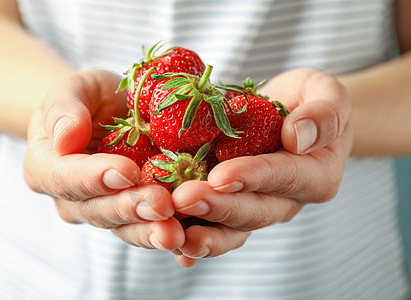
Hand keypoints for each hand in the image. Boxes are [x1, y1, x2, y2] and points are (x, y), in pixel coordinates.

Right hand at [24, 69, 183, 250]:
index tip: (126, 172)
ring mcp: (101, 209)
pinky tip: (186, 236)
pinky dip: (163, 232)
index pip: (66, 177)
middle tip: (161, 205)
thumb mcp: (75, 89)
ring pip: (122, 226)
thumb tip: (66, 137)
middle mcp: (71, 198)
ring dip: (149, 230)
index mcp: (47, 167)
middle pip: (97, 210)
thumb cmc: (89, 99)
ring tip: (175, 233)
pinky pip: (145, 227)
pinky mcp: (130, 213)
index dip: (95, 178)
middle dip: (130, 208)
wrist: (107, 114)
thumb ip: (64, 108)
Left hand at [171, 68, 352, 266]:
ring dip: (202, 233)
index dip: (252, 178)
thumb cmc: (308, 100)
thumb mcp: (326, 91)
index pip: (284, 177)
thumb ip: (325, 112)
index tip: (220, 177)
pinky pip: (215, 228)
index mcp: (316, 174)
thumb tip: (297, 136)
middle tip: (183, 200)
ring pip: (232, 229)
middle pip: (253, 211)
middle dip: (218, 208)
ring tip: (170, 233)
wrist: (292, 117)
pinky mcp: (234, 206)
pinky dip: (193, 237)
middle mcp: (286, 200)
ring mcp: (258, 207)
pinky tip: (170, 244)